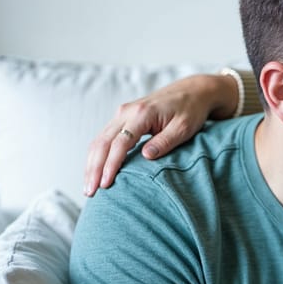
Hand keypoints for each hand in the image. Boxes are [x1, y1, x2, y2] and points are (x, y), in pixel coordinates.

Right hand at [83, 73, 238, 195]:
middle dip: (94, 168)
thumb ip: (165, 141)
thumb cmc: (191, 110)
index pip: (119, 143)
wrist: (193, 91)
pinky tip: (96, 171)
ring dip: (92, 164)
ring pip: (99, 140)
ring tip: (89, 187)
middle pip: (102, 142)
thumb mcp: (184, 127)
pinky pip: (104, 138)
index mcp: (141, 113)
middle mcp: (126, 111)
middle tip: (90, 192)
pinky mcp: (123, 118)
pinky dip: (98, 156)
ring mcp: (122, 114)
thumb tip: (146, 156)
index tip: (105, 184)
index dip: (111, 165)